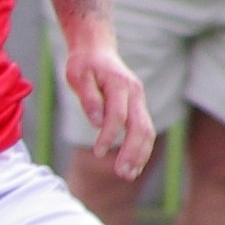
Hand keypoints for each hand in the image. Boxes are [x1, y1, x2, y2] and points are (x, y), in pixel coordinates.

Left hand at [64, 38, 154, 179]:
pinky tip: (133, 165)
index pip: (117, 115)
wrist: (97, 49)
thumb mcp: (78, 76)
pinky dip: (141, 149)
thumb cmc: (84, 64)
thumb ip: (88, 98)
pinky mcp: (138, 107)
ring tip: (129, 175)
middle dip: (133, 152)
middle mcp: (135, 93)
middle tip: (122, 174)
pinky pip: (144, 130)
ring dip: (140, 155)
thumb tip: (96, 122)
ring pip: (147, 130)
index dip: (109, 135)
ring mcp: (139, 100)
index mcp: (120, 85)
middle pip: (140, 126)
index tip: (97, 152)